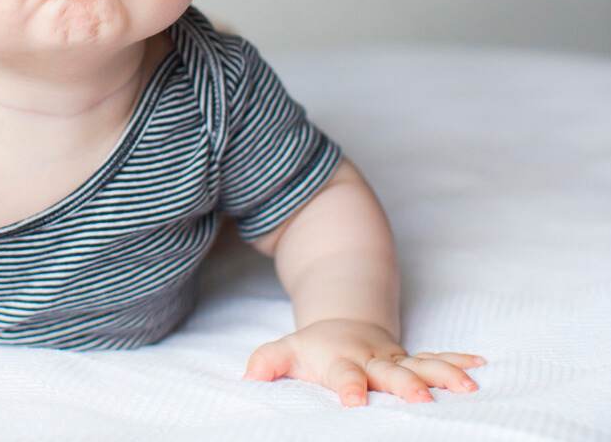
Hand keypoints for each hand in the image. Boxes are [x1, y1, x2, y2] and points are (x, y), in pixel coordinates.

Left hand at [244, 318, 483, 406]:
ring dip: (444, 373)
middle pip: (389, 373)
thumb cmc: (312, 349)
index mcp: (340, 360)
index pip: (343, 375)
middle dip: (406, 385)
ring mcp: (395, 360)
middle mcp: (372, 360)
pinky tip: (480, 365)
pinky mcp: (411, 360)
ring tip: (467, 385)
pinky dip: (458, 361)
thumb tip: (247, 376)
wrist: (341, 325)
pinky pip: (437, 358)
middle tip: (423, 400)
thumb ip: (267, 361)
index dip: (349, 387)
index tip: (354, 401)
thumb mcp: (284, 351)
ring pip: (422, 364)